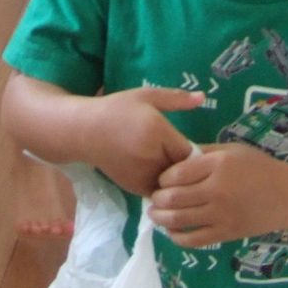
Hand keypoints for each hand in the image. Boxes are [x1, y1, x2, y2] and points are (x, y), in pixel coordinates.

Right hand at [81, 86, 204, 197]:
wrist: (84, 132)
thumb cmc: (117, 109)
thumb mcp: (146, 96)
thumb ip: (176, 98)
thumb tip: (203, 97)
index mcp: (157, 132)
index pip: (191, 153)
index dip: (195, 152)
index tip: (191, 145)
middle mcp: (151, 157)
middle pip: (184, 171)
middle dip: (187, 167)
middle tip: (180, 156)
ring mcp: (142, 176)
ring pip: (172, 185)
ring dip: (175, 179)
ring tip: (170, 165)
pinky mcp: (134, 188)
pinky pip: (159, 191)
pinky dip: (162, 186)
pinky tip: (156, 172)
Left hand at [148, 143, 287, 246]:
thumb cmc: (259, 168)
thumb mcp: (232, 150)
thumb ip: (203, 153)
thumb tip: (174, 158)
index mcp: (217, 166)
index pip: (177, 174)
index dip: (163, 178)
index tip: (161, 179)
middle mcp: (217, 191)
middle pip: (174, 198)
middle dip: (157, 199)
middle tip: (153, 197)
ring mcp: (221, 215)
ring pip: (179, 220)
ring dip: (161, 218)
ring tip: (155, 214)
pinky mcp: (226, 234)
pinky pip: (195, 240)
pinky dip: (177, 237)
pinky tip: (172, 231)